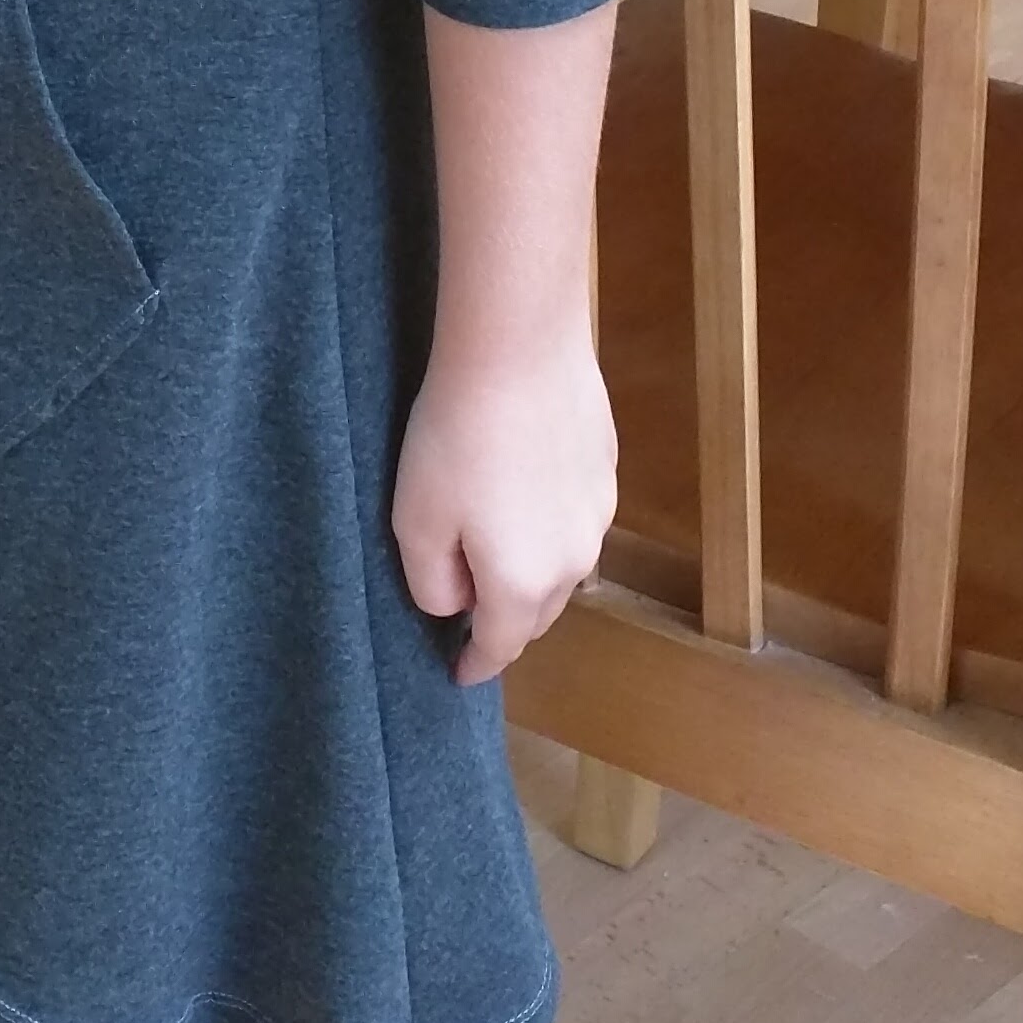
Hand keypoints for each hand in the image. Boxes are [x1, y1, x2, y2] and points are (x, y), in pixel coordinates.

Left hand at [391, 330, 619, 686]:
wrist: (519, 347)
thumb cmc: (456, 437)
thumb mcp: (415, 520)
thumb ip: (432, 582)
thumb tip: (455, 604)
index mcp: (522, 586)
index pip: (499, 646)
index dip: (475, 665)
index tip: (458, 675)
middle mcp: (573, 562)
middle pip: (537, 612)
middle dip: (505, 622)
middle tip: (471, 612)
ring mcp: (598, 514)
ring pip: (562, 567)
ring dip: (532, 574)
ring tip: (497, 553)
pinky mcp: (607, 469)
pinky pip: (574, 520)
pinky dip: (549, 526)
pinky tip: (523, 494)